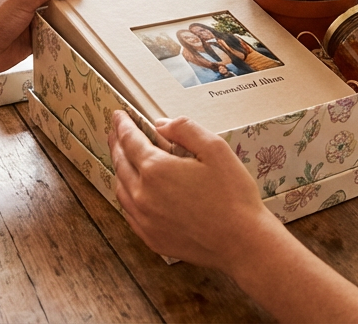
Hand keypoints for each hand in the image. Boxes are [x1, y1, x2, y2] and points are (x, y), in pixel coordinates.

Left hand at [0, 0, 116, 75]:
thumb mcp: (23, 0)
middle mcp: (34, 0)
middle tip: (110, 3)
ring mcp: (35, 20)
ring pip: (63, 16)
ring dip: (79, 18)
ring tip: (102, 20)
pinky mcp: (36, 38)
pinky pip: (58, 33)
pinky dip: (70, 34)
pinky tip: (82, 37)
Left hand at [109, 112, 280, 269]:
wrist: (242, 243)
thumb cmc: (233, 195)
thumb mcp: (215, 149)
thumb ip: (185, 130)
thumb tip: (160, 124)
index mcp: (156, 169)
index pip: (130, 140)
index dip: (123, 125)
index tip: (118, 115)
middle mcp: (143, 194)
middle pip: (120, 163)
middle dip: (117, 143)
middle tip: (115, 131)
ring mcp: (144, 219)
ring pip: (120, 188)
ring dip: (119, 169)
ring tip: (122, 158)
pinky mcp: (151, 238)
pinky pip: (128, 212)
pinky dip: (125, 195)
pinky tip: (132, 191)